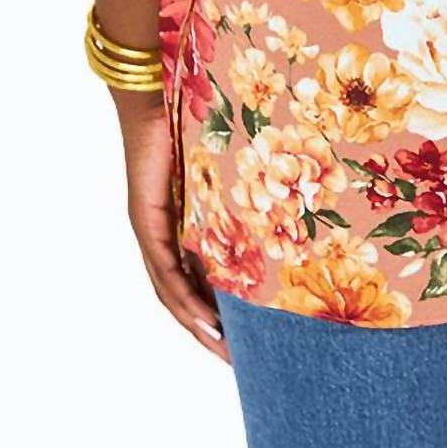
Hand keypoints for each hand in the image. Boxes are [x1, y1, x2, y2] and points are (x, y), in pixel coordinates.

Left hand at [115, 91, 229, 364]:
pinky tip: (204, 318)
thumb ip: (254, 187)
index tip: (253, 338)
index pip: (204, 278)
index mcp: (190, 222)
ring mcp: (153, 229)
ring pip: (172, 292)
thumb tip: (300, 198)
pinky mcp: (146, 219)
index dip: (224, 311)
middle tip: (241, 363)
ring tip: (224, 352)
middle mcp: (167, 232)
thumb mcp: (235, 165)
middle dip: (211, 332)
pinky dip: (183, 298)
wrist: (160, 84)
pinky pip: (164, 269)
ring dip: (197, 325)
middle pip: (185, 296)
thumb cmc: (199, 114)